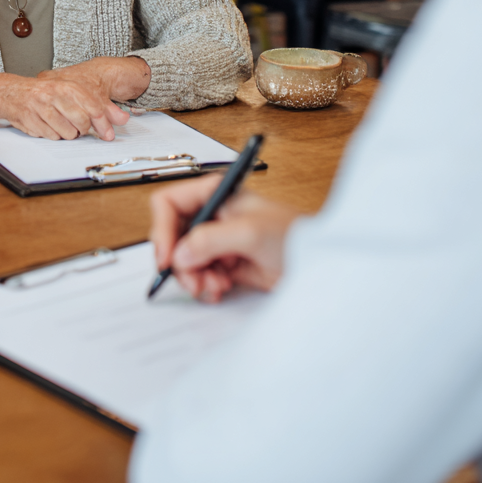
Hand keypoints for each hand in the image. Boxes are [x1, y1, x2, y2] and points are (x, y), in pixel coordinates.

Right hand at [0, 57, 149, 140]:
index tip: (107, 134)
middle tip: (80, 127)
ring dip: (68, 133)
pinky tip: (49, 125)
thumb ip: (102, 106)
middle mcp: (55, 95)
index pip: (92, 107)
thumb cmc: (47, 93)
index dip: (102, 123)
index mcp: (67, 86)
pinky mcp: (31, 120)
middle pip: (81, 122)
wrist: (13, 93)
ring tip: (62, 124)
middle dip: (83, 129)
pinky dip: (54, 135)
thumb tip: (122, 119)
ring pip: (67, 133)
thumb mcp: (74, 92)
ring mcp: (41, 108)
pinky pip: (52, 137)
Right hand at [149, 179, 298, 302]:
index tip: (166, 258)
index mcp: (213, 193)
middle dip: (180, 262)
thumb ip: (209, 240)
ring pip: (183, 260)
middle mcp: (211, 214)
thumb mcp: (249, 233)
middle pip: (172, 237)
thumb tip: (179, 255)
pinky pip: (198, 275)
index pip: (168, 204)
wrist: (319, 265)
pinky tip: (220, 289)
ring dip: (193, 277)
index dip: (162, 230)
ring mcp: (216, 240)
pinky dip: (204, 286)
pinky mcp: (223, 263)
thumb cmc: (293, 235)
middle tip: (194, 282)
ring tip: (215, 287)